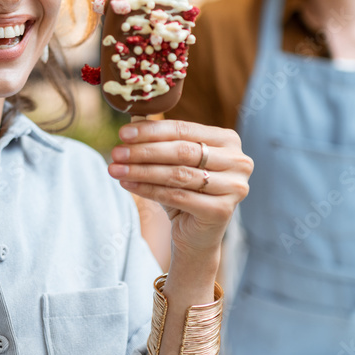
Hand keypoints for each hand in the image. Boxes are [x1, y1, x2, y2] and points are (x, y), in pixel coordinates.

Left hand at [107, 120, 251, 260]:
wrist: (196, 235)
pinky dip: (148, 189)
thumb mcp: (172, 161)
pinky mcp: (222, 210)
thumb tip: (133, 119)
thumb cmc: (184, 191)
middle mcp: (238, 161)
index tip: (122, 133)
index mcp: (229, 140)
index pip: (184, 129)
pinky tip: (128, 184)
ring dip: (142, 170)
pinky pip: (177, 196)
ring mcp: (234, 187)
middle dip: (144, 151)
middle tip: (116, 152)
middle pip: (182, 151)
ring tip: (116, 169)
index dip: (151, 130)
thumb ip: (158, 139)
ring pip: (178, 174)